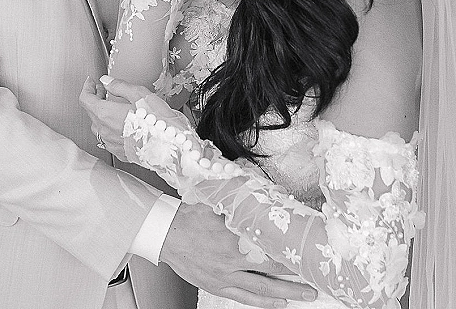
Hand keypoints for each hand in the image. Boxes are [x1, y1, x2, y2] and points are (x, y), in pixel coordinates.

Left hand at [79, 76, 149, 159]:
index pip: (85, 99)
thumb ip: (119, 86)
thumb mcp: (139, 94)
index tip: (91, 82)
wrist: (170, 146)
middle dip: (95, 98)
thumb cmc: (157, 120)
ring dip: (101, 114)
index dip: (87, 88)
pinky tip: (121, 124)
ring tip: (112, 106)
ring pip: (98, 127)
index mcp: (105, 114)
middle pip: (91, 112)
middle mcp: (104, 131)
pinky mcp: (120, 153)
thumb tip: (106, 81)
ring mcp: (111, 144)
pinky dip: (110, 128)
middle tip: (104, 90)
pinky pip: (108, 139)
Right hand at [161, 202, 316, 306]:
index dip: (291, 249)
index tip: (307, 249)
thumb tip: (260, 186)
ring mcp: (225, 277)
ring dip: (288, 293)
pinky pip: (245, 297)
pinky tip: (278, 302)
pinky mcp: (218, 286)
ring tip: (307, 295)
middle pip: (272, 271)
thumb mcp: (215, 201)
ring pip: (263, 288)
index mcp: (234, 238)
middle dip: (296, 275)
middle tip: (317, 277)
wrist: (165, 233)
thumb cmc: (190, 215)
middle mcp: (233, 261)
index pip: (271, 246)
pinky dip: (264, 302)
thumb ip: (238, 199)